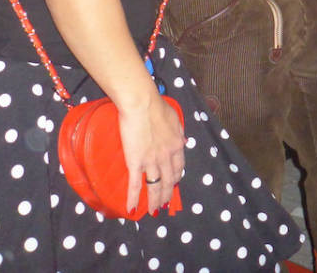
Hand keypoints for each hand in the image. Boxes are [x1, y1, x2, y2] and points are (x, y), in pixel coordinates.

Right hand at [118, 93, 184, 212]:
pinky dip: (133, 198)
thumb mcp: (175, 119)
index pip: (179, 167)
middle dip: (167, 194)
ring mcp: (151, 161)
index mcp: (177, 145)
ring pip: (155, 186)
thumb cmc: (157, 107)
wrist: (142, 105)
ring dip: (155, 201)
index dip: (176, 177)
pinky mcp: (135, 163)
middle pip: (169, 180)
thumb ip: (179, 132)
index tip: (174, 184)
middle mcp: (166, 156)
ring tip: (154, 212)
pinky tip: (132, 210)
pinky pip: (135, 184)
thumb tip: (183, 142)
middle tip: (165, 204)